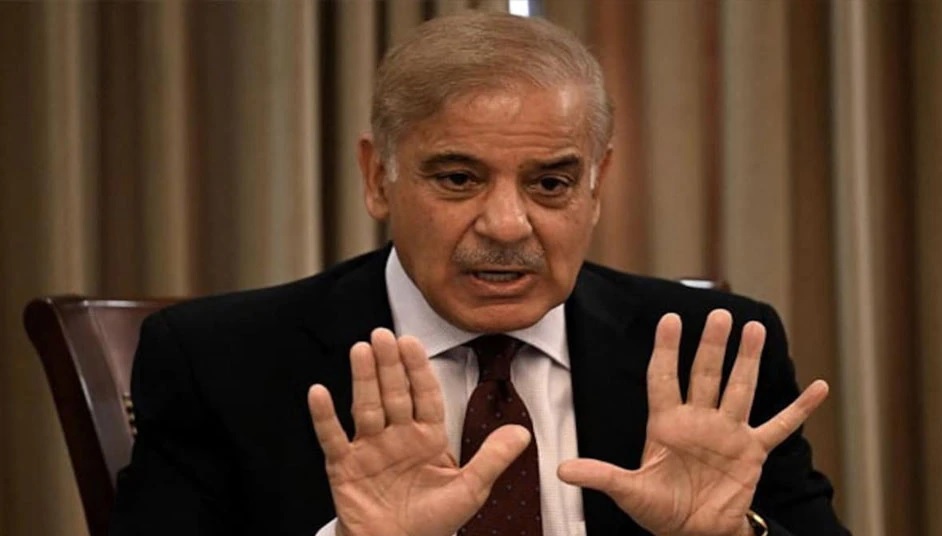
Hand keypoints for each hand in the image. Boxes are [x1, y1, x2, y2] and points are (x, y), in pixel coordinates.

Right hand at [308, 328, 531, 535]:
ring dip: (363, 379)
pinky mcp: (344, 466)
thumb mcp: (470, 490)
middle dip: (389, 364)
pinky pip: (332, 438)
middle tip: (383, 334)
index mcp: (427, 437)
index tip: (412, 342)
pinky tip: (319, 393)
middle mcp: (397, 436)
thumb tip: (523, 433)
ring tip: (361, 350)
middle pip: (393, 394)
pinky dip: (324, 417)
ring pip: (366, 407)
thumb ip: (492, 459)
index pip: (424, 395)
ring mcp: (369, 448)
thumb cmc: (432, 522)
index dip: (418, 369)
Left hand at [558, 309, 828, 535]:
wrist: (695, 534)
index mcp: (666, 424)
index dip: (666, 350)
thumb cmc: (660, 510)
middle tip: (718, 313)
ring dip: (748, 360)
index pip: (664, 378)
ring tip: (755, 328)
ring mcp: (727, 433)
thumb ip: (601, 476)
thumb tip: (561, 470)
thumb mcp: (629, 492)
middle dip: (711, 345)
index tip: (669, 320)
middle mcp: (698, 420)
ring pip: (739, 388)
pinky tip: (818, 388)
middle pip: (705, 374)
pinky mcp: (752, 452)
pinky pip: (779, 426)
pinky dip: (799, 409)